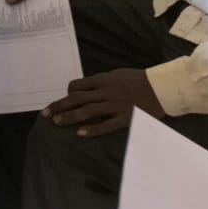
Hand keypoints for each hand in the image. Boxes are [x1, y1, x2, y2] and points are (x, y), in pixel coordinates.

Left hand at [42, 68, 163, 137]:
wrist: (162, 88)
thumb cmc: (140, 80)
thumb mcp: (117, 74)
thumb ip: (102, 81)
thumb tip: (89, 87)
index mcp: (103, 81)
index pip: (77, 86)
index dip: (67, 93)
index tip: (63, 100)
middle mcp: (105, 92)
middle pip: (77, 99)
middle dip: (59, 106)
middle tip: (45, 114)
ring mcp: (115, 106)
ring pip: (87, 111)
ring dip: (70, 117)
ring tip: (56, 123)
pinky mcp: (126, 118)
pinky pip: (107, 125)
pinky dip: (93, 129)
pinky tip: (81, 134)